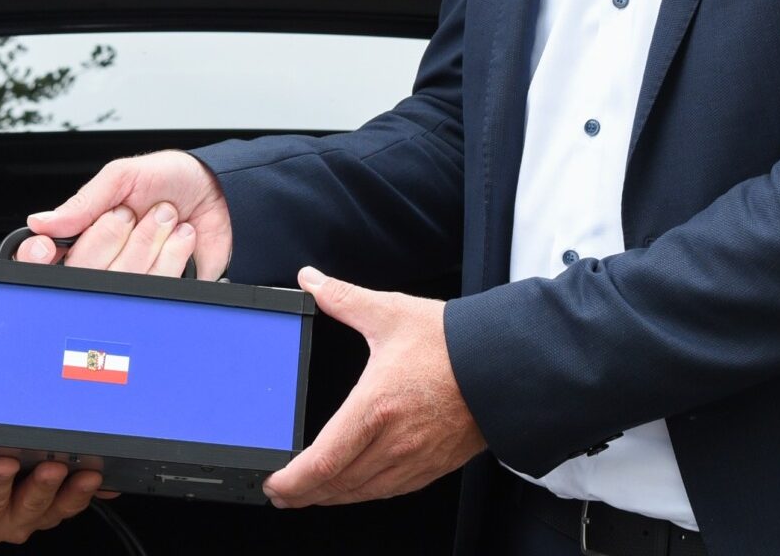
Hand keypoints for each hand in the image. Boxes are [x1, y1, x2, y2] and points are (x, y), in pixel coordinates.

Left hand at [0, 455, 108, 544]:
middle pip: (32, 507)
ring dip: (1, 484)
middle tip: (53, 467)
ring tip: (5, 464)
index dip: (79, 492)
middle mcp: (11, 522)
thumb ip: (67, 474)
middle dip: (44, 487)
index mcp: (36, 511)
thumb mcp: (29, 470)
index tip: (91, 474)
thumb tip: (110, 481)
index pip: (65, 506)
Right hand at [19, 150, 231, 277]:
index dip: (41, 257)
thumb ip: (84, 201)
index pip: (46, 260)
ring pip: (124, 278)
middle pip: (86, 269)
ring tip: (167, 217)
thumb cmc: (171, 179)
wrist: (221, 193)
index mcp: (86, 233)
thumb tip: (41, 222)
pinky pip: (157, 287)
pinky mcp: (164, 292)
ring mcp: (134, 279)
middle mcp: (105, 261)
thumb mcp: (124, 176)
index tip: (47, 245)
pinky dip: (175, 255)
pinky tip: (183, 237)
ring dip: (151, 240)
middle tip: (135, 211)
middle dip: (115, 233)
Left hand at [263, 267, 485, 507]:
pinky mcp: (434, 465)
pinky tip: (355, 488)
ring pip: (363, 493)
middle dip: (302, 494)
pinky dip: (364, 494)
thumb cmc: (453, 344)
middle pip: (338, 485)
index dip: (293, 480)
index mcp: (375, 407)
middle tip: (281, 494)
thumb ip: (344, 298)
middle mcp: (394, 441)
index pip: (323, 460)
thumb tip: (312, 281)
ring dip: (331, 498)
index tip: (274, 482)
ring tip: (310, 494)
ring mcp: (416, 458)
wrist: (505, 364)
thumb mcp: (391, 313)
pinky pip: (391, 490)